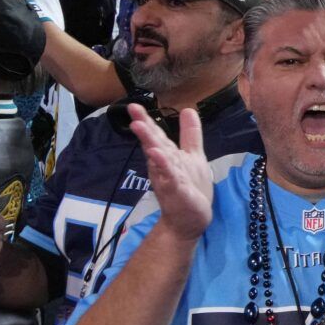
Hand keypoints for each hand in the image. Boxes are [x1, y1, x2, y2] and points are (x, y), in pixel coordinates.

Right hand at [126, 105, 213, 240]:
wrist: (190, 219)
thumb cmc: (189, 186)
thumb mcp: (193, 156)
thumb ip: (190, 134)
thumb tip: (188, 109)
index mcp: (168, 155)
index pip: (157, 136)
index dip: (147, 121)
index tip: (135, 105)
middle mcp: (164, 165)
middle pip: (154, 143)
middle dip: (145, 127)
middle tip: (132, 110)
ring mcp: (169, 178)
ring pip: (160, 158)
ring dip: (151, 143)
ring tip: (141, 128)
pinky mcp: (177, 191)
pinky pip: (170, 177)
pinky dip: (164, 167)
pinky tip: (157, 155)